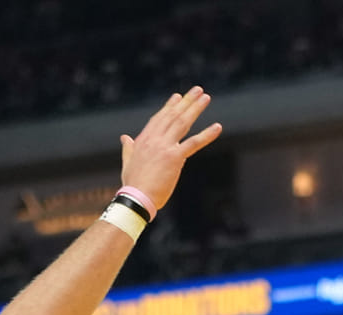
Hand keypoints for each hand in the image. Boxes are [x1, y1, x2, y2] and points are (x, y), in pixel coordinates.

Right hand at [119, 86, 221, 211]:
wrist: (136, 197)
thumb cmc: (132, 184)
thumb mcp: (128, 161)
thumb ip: (128, 147)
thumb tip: (124, 137)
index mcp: (143, 139)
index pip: (159, 118)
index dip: (170, 107)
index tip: (178, 96)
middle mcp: (155, 139)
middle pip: (173, 116)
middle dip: (186, 102)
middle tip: (197, 90)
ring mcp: (165, 147)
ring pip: (183, 123)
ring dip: (195, 109)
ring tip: (206, 98)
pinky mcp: (175, 157)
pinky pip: (194, 143)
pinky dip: (207, 135)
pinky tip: (217, 127)